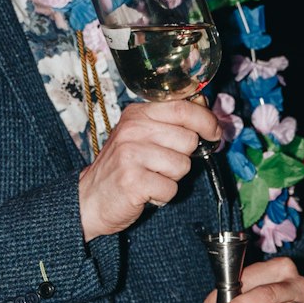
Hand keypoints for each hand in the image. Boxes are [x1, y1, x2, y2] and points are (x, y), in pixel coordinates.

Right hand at [79, 99, 219, 241]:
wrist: (89, 199)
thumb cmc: (121, 167)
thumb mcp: (140, 134)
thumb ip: (170, 120)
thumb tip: (204, 104)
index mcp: (136, 114)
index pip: (182, 108)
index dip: (206, 120)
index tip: (214, 132)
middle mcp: (132, 130)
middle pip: (188, 139)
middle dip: (183, 156)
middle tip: (161, 163)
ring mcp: (130, 155)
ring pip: (182, 166)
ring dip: (172, 178)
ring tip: (150, 177)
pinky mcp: (133, 181)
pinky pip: (171, 188)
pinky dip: (163, 195)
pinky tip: (145, 191)